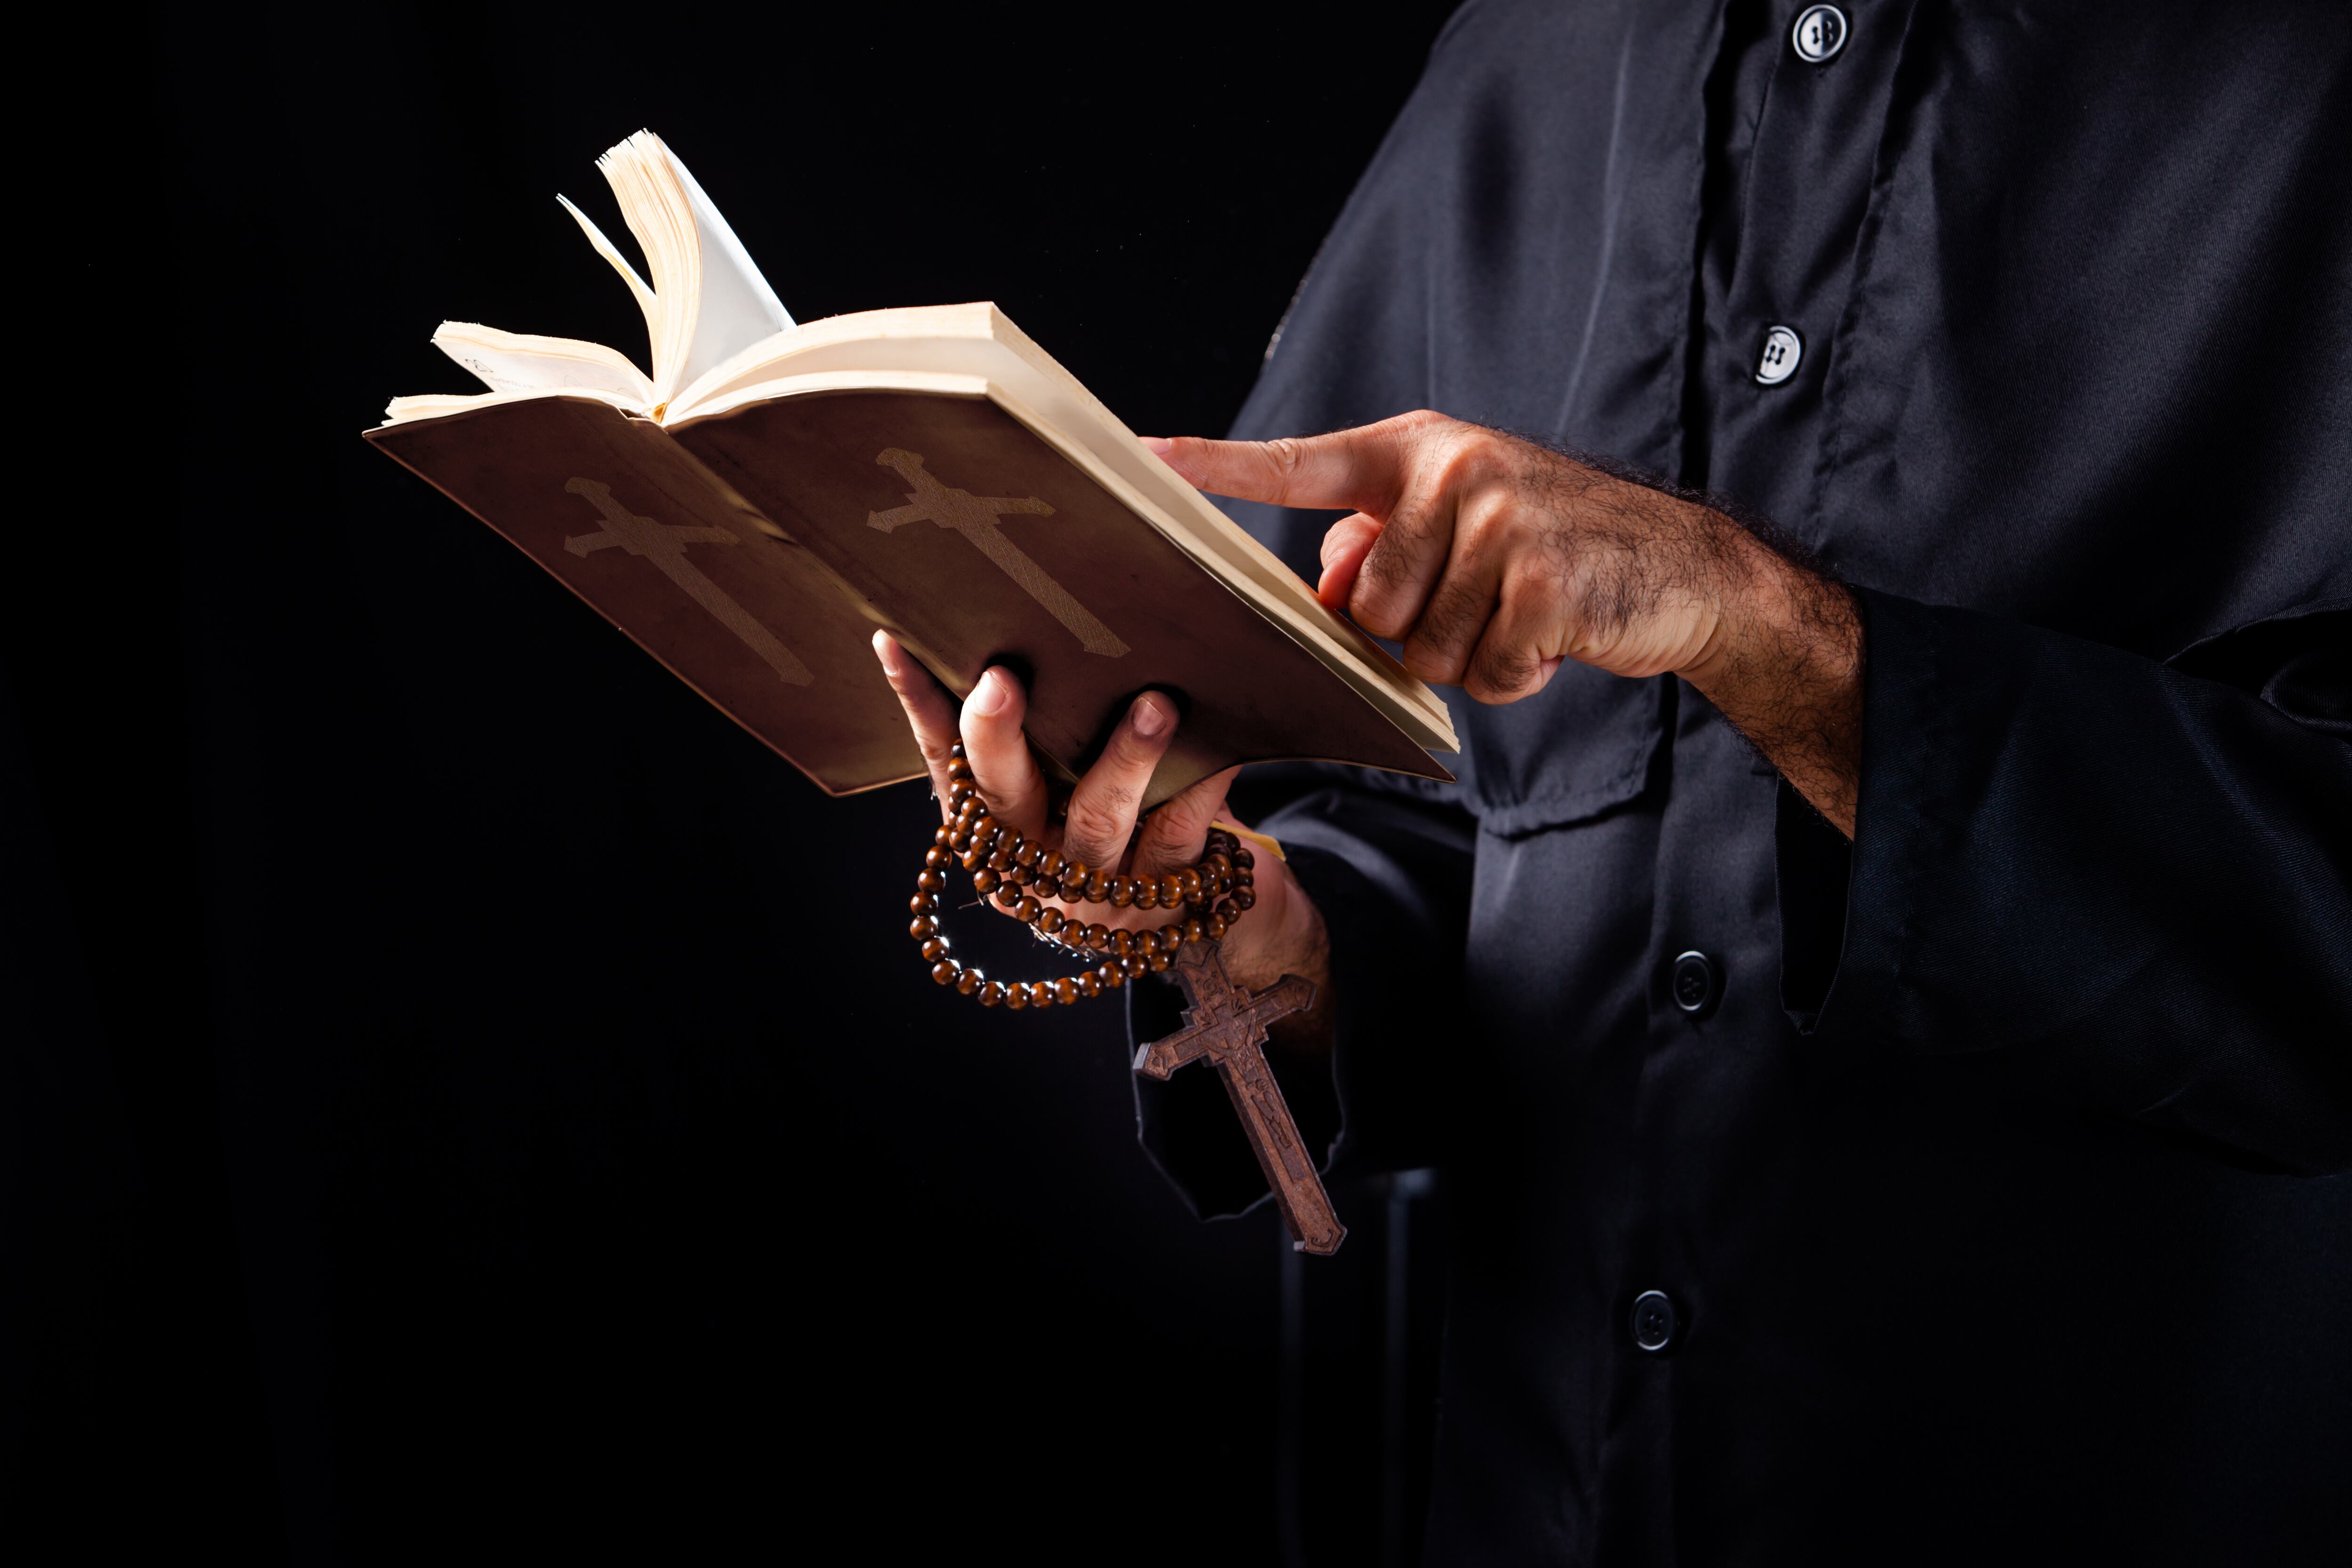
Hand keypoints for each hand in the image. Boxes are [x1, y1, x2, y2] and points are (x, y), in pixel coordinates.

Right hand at [872, 633, 1332, 1040]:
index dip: (918, 704)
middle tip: (999, 681)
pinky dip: (1200, 786)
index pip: (944, 760)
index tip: (897, 644)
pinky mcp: (1162, 894)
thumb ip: (1035, 728)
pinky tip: (1221, 749)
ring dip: (1125, 757)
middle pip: (1003, 796)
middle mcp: (1032, 865)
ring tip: (1153, 705)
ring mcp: (1096, 886)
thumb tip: (1014, 619)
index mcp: (991, 832)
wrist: (1191, 910)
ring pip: (1099, 817)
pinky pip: (1180, 831)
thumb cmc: (1111, 815)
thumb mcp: (1059, 782)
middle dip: (996, 736)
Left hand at [1145, 412, 1865, 835]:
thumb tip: (1335, 586)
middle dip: (1418, 630)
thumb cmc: (1554, 552)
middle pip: (1365, 608)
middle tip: (1483, 600)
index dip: (1218, 465)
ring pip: (1421, 648)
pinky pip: (1485, 671)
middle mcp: (1452, 472)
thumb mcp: (1462, 527)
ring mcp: (1499, 521)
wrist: (1680, 570)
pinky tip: (1554, 634)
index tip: (1140, 457)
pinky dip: (1516, 674)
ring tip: (1523, 613)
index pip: (1301, 463)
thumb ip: (1382, 549)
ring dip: (1471, 656)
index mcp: (1418, 453)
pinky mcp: (1542, 580)